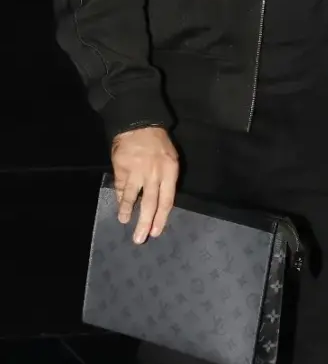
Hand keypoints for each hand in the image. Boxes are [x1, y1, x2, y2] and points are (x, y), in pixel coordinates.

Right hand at [111, 126, 178, 243]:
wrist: (139, 125)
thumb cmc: (158, 143)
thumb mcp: (170, 158)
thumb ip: (166, 179)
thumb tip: (160, 202)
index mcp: (170, 171)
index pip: (167, 200)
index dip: (161, 218)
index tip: (155, 232)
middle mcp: (154, 174)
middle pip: (150, 204)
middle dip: (145, 223)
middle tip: (139, 239)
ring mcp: (137, 172)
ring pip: (132, 197)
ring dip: (128, 212)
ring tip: (125, 222)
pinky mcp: (122, 169)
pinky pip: (121, 188)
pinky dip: (120, 199)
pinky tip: (119, 207)